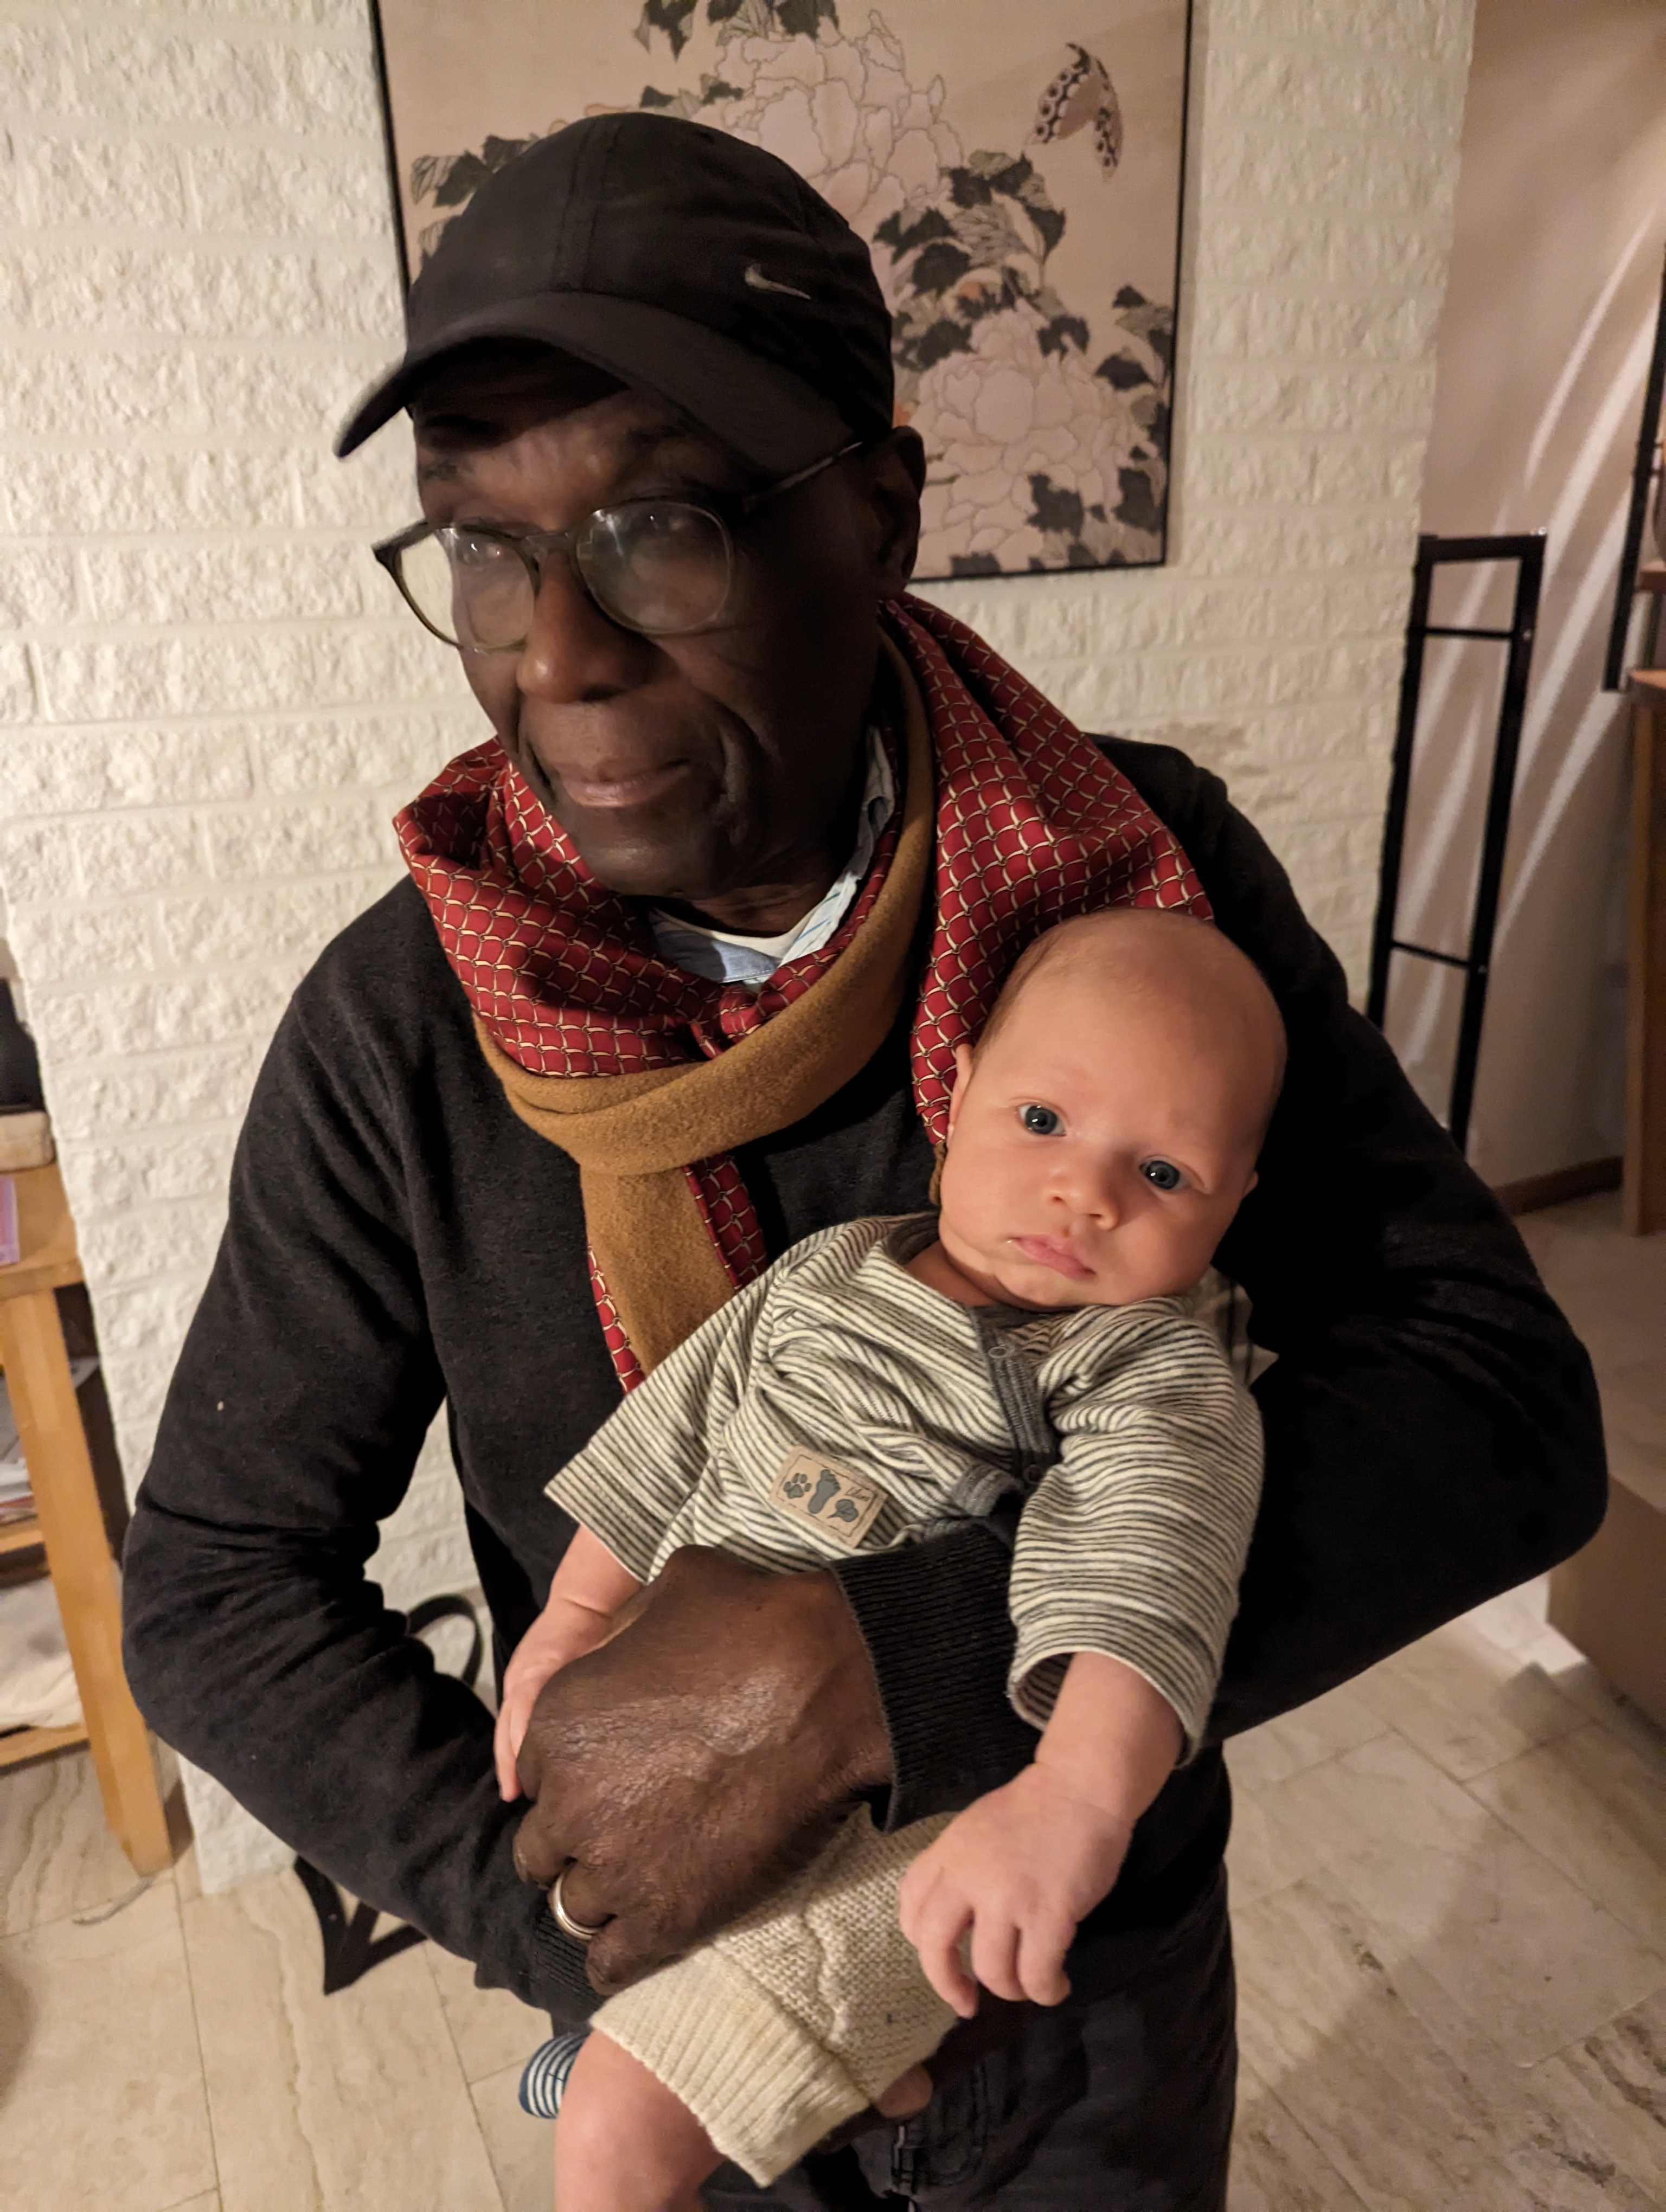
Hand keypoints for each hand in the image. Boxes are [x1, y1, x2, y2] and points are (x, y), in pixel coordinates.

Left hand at [513, 1546, 889, 1993]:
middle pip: (542, 1849)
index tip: (609, 1775)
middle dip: (578, 1840)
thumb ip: (617, 1635)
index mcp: (555, 1721)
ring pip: (573, 1907)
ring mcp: (614, 1866)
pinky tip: (646, 1931)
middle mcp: (569, 1800)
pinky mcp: (665, 1917)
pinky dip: (620, 1952)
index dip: (571, 1775)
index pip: (530, 1773)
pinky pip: (610, 1962)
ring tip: (648, 1876)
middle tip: (629, 1827)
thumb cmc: (756, 1622)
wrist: (832, 1684)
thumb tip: (609, 1653)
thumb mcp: (666, 1588)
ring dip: (602, 1895)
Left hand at [899, 1763, 1133, 2014]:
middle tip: (967, 2002)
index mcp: (948, 1853)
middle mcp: (968, 1877)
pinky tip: (1057, 1985)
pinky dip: (1046, 1991)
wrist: (1081, 1787)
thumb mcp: (979, 1829)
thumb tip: (962, 1920)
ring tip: (1029, 1985)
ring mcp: (1007, 1897)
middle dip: (948, 1985)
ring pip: (992, 1972)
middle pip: (935, 1948)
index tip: (943, 1959)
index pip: (911, 1905)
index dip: (921, 1943)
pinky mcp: (1048, 1913)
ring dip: (1010, 1990)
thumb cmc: (1037, 1808)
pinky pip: (1036, 1974)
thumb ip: (962, 1868)